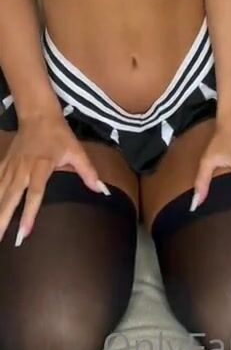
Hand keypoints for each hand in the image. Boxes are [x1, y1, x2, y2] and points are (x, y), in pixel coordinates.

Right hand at [0, 114, 108, 244]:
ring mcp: (10, 167)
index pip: (35, 193)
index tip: (24, 234)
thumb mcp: (76, 150)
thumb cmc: (58, 134)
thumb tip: (102, 191)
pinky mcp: (4, 164)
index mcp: (41, 166)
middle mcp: (22, 169)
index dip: (29, 214)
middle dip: (2, 220)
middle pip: (10, 198)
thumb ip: (88, 172)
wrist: (38, 115)